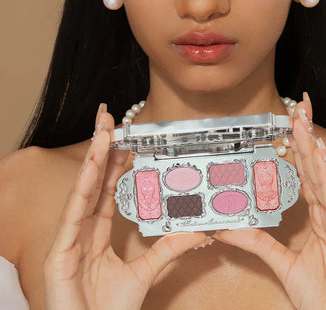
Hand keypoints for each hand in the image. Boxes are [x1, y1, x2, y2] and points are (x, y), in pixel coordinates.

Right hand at [43, 103, 207, 309]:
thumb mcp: (144, 274)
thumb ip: (169, 251)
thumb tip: (200, 232)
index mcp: (97, 232)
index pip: (108, 188)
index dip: (115, 161)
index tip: (125, 137)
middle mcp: (82, 229)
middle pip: (93, 181)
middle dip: (100, 148)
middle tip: (109, 119)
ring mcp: (69, 238)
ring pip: (83, 190)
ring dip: (93, 158)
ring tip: (103, 130)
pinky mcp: (59, 251)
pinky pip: (73, 213)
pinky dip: (83, 187)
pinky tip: (92, 166)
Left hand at [213, 92, 325, 309]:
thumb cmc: (323, 297)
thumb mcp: (282, 263)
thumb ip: (258, 242)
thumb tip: (228, 228)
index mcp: (321, 217)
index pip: (307, 174)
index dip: (299, 148)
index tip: (291, 125)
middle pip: (317, 168)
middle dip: (306, 136)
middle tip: (298, 107)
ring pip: (325, 177)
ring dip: (312, 147)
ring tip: (303, 121)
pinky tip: (318, 156)